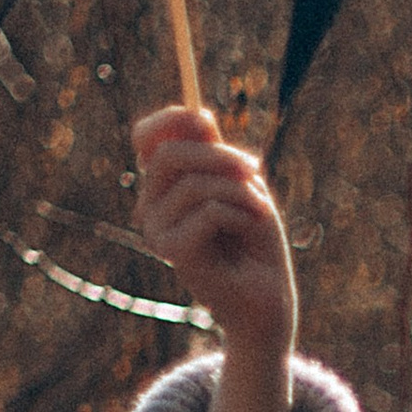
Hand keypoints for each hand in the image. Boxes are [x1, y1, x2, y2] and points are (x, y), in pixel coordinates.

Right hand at [131, 104, 298, 411]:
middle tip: (256, 170)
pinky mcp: (172, 252)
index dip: (171, 118)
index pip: (146, 137)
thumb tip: (197, 112)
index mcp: (164, 186)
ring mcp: (155, 231)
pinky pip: (209, 211)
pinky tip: (251, 230)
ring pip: (196, 184)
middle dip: (221, 155)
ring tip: (259, 212)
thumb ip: (215, 153)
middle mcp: (151, 207)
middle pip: (171, 154)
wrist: (266, 299)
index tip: (207, 118)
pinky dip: (242, 215)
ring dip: (240, 192)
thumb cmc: (255, 242)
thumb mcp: (240, 186)